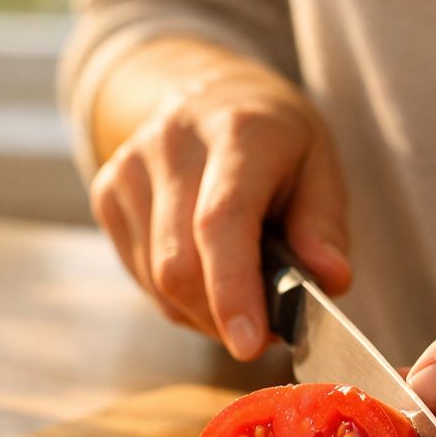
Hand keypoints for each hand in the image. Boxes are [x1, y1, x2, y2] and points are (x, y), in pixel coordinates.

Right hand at [90, 46, 350, 358]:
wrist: (209, 92)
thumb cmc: (274, 139)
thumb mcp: (319, 166)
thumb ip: (323, 226)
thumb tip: (329, 280)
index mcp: (238, 131)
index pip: (221, 222)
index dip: (233, 290)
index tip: (250, 345)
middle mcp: (173, 142)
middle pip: (179, 264)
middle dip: (221, 317)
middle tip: (262, 329)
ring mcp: (130, 167)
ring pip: (156, 280)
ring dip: (201, 312)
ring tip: (237, 293)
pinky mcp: (106, 192)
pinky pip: (140, 276)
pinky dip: (175, 297)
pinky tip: (203, 273)